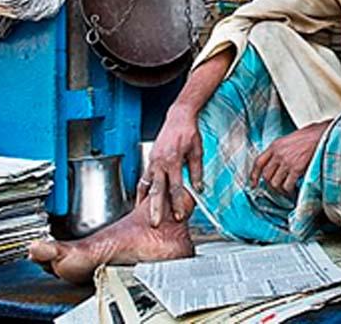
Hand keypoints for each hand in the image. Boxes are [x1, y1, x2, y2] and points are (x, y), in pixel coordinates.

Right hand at [138, 99, 200, 226]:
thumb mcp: (197, 151)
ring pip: (146, 185)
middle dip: (156, 209)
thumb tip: (198, 189)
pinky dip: (143, 189)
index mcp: (173, 161)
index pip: (175, 188)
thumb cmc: (189, 132)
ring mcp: (152, 161)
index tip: (178, 216)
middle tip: (155, 223)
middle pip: (157, 190)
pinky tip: (142, 199)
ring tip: (143, 215)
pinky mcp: (150, 159)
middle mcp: (160, 162)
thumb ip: (196, 171)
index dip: (176, 203)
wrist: (179, 117)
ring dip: (145, 201)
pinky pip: (144, 177)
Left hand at [249, 121, 330, 197]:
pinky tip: (294, 191)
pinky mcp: (296, 168)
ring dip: (280, 190)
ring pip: (275, 183)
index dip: (254, 175)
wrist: (323, 134)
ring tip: (287, 191)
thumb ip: (281, 150)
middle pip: (266, 175)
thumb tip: (278, 164)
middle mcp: (278, 154)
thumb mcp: (290, 139)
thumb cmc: (310, 136)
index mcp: (275, 145)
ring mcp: (287, 161)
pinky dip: (289, 191)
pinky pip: (287, 185)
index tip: (253, 183)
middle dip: (270, 185)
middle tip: (277, 188)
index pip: (258, 162)